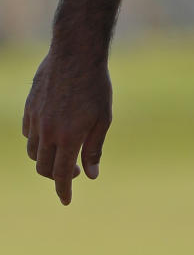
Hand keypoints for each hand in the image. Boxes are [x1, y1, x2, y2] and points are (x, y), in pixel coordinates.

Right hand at [22, 52, 112, 204]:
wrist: (76, 53)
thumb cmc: (96, 85)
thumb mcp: (103, 118)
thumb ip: (94, 148)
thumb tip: (90, 175)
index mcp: (68, 137)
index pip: (60, 175)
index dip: (63, 190)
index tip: (66, 201)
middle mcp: (48, 132)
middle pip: (43, 167)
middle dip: (55, 176)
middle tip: (72, 172)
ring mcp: (35, 119)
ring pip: (33, 151)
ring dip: (45, 159)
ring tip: (62, 152)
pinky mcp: (29, 107)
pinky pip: (28, 132)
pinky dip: (36, 140)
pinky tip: (49, 135)